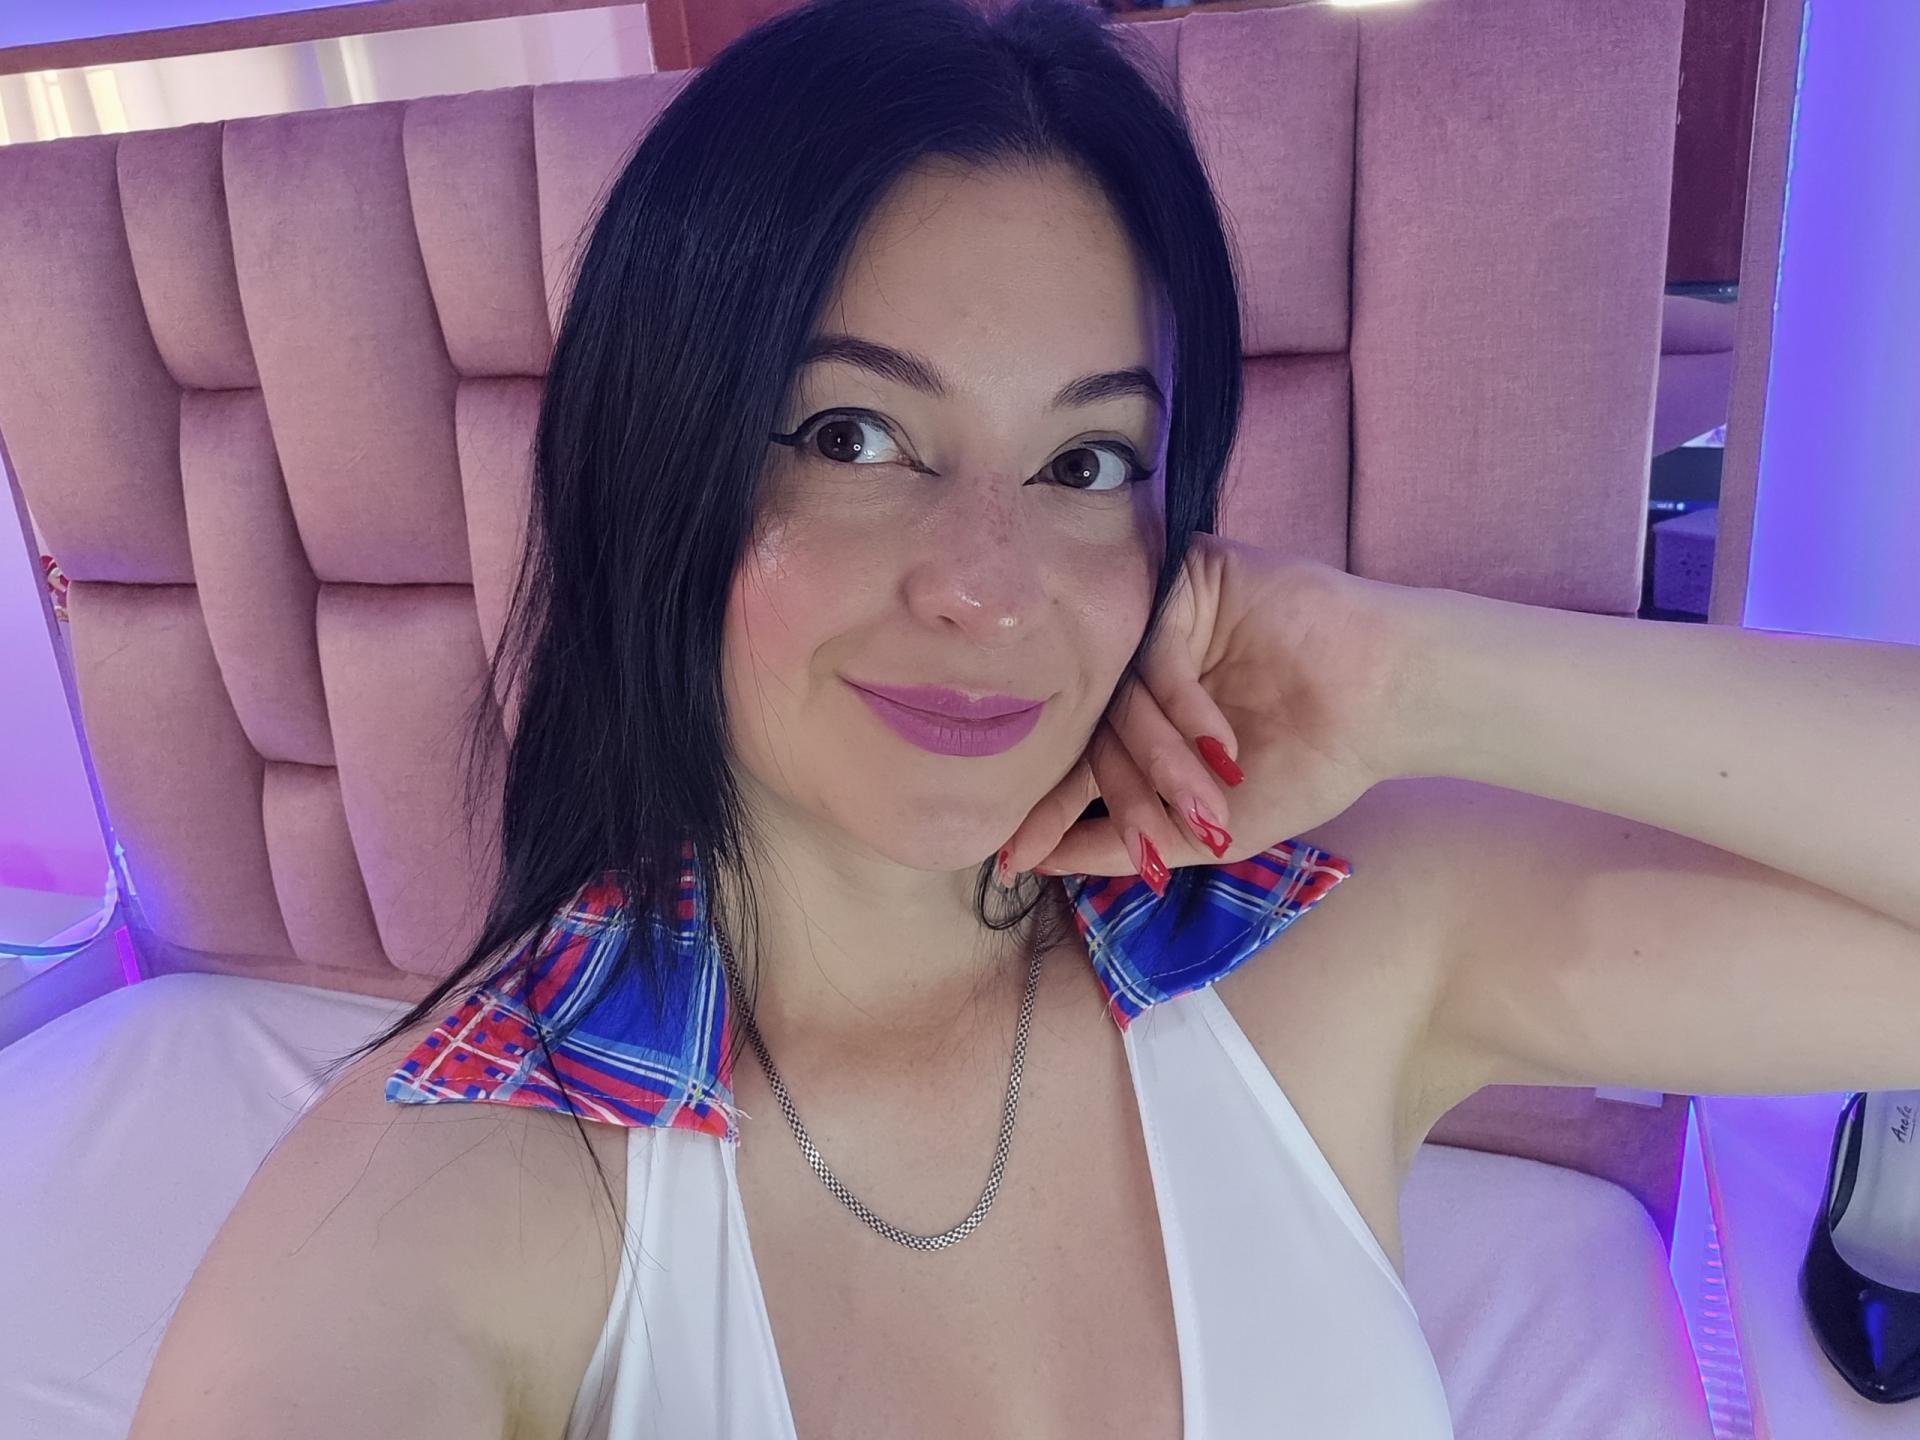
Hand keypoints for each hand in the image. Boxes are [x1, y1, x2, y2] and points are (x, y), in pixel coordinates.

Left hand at [999, 534, 1416, 890]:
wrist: (1389, 704)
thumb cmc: (1315, 761)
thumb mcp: (1210, 828)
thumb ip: (1127, 843)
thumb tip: (1034, 864)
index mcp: (1145, 714)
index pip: (1080, 757)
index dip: (1050, 807)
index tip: (1015, 856)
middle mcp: (1142, 663)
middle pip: (1092, 727)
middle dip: (1112, 794)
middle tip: (1135, 835)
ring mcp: (1159, 620)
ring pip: (1120, 695)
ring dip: (1160, 759)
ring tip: (1207, 797)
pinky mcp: (1187, 580)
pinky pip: (1154, 653)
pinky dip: (1183, 709)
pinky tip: (1222, 746)